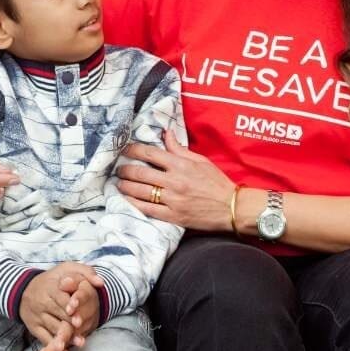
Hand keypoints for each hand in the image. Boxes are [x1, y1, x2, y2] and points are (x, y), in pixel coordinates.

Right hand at [22, 264, 104, 350]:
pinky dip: (55, 348)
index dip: (71, 307)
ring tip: (76, 344)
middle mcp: (43, 302)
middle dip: (70, 326)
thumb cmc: (53, 278)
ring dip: (64, 339)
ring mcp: (38, 316)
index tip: (78, 318)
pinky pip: (44, 339)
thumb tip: (101, 282)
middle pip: (58, 316)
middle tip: (80, 334)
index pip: (61, 298)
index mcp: (52, 287)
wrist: (24, 289)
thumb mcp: (67, 268)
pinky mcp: (34, 327)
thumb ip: (86, 272)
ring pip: (52, 329)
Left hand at [117, 130, 234, 231]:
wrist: (231, 207)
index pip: (150, 154)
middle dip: (125, 170)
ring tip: (120, 183)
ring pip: (140, 191)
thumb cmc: (217, 182)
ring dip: (126, 186)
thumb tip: (165, 134)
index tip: (125, 149)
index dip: (133, 150)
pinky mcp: (173, 216)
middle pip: (140, 173)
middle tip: (119, 169)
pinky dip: (134, 204)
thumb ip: (179, 149)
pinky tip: (127, 200)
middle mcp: (174, 181)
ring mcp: (172, 200)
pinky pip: (147, 209)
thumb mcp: (200, 160)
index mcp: (181, 165)